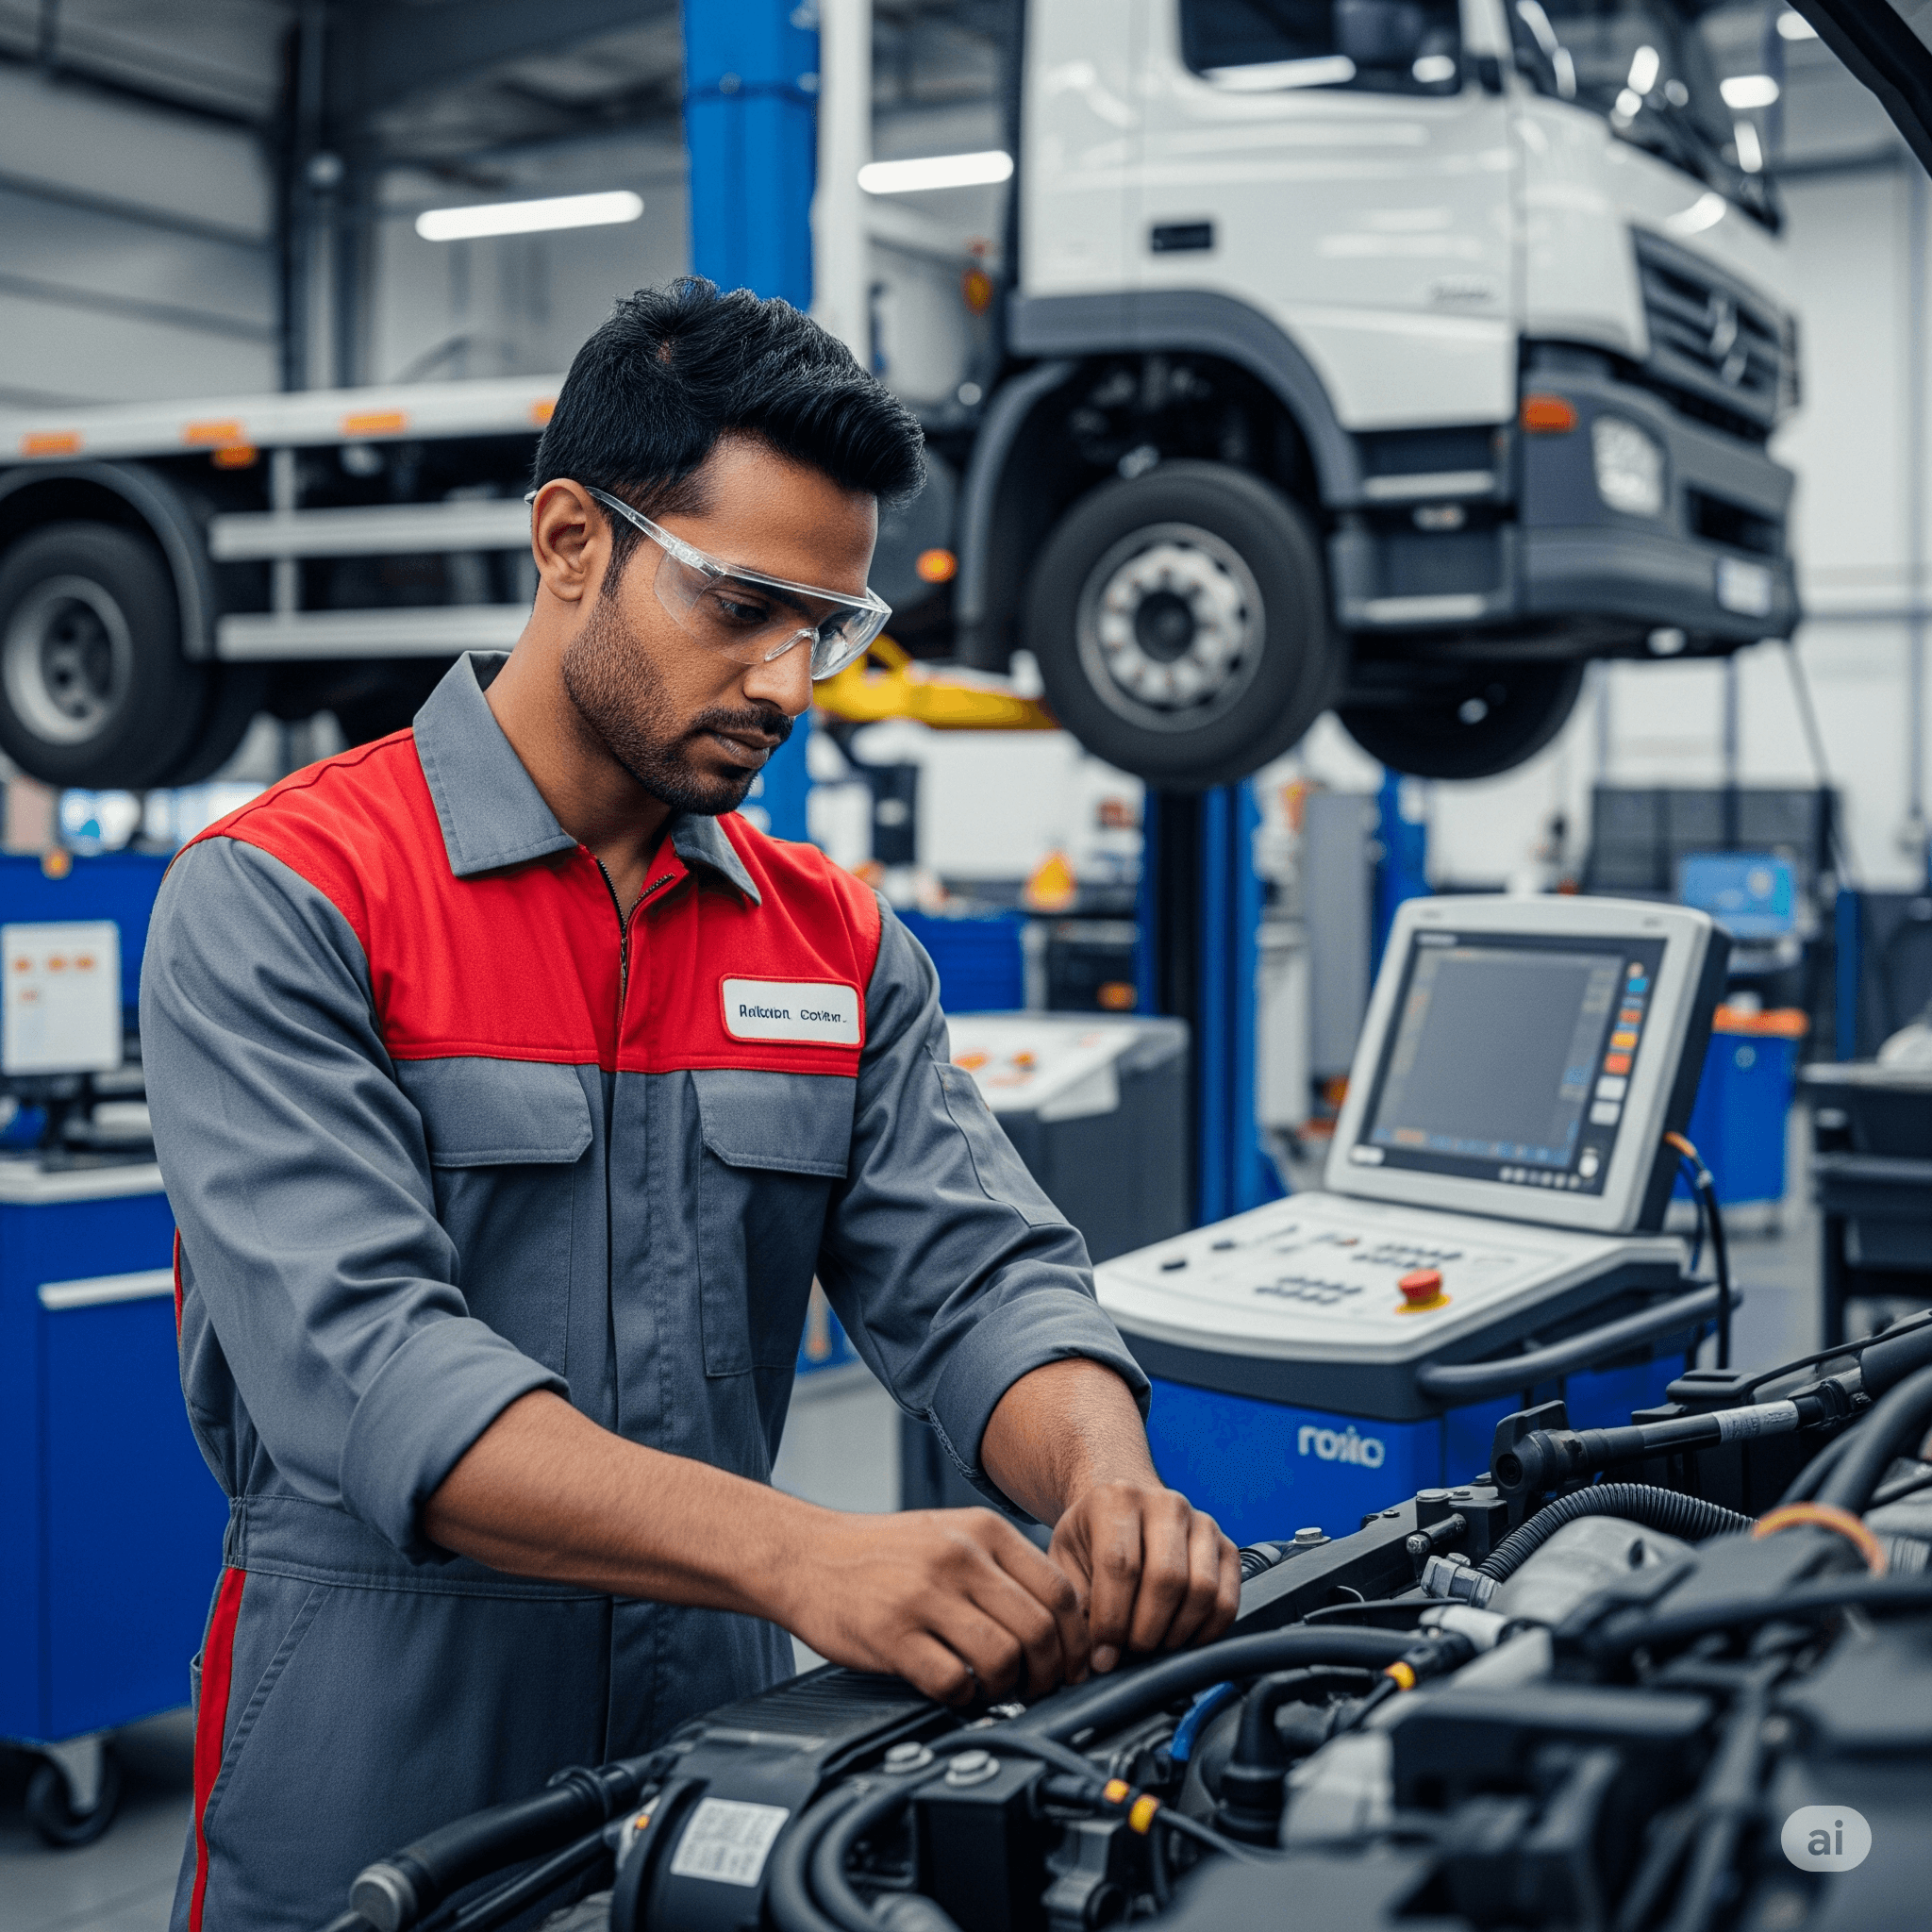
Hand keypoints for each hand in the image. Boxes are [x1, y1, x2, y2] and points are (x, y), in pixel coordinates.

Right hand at [773, 1506, 1089, 1705]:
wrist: (806, 1554)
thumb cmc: (882, 1552)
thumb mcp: (950, 1533)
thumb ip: (1001, 1565)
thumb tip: (1058, 1619)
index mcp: (983, 1531)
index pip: (1059, 1590)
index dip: (1076, 1639)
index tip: (1074, 1663)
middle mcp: (959, 1557)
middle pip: (1039, 1629)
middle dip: (1052, 1672)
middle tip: (1042, 1688)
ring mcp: (924, 1595)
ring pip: (1002, 1657)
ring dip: (1010, 1688)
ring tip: (999, 1692)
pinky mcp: (891, 1634)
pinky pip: (953, 1681)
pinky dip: (966, 1698)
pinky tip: (958, 1692)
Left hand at [1048, 1480, 1239, 1674]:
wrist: (1121, 1509)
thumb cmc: (1091, 1537)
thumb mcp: (1066, 1559)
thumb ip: (1074, 1601)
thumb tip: (1097, 1653)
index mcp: (1116, 1499)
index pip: (1120, 1564)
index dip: (1111, 1619)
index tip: (1103, 1653)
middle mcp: (1165, 1503)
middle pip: (1166, 1577)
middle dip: (1146, 1630)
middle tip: (1130, 1649)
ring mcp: (1201, 1522)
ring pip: (1202, 1589)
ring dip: (1177, 1631)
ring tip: (1154, 1642)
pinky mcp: (1226, 1546)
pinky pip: (1227, 1599)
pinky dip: (1207, 1630)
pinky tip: (1183, 1638)